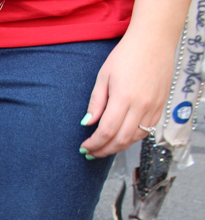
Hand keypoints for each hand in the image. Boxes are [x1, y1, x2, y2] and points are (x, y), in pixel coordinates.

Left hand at [80, 0, 188, 157]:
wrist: (154, 40)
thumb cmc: (126, 55)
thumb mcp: (103, 76)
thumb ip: (96, 102)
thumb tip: (87, 123)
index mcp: (123, 98)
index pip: (106, 132)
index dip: (94, 144)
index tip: (84, 147)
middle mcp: (141, 105)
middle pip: (121, 140)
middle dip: (104, 150)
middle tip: (91, 153)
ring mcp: (154, 106)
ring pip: (135, 138)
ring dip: (118, 146)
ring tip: (104, 148)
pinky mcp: (161, 105)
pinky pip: (147, 129)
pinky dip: (133, 138)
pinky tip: (121, 137)